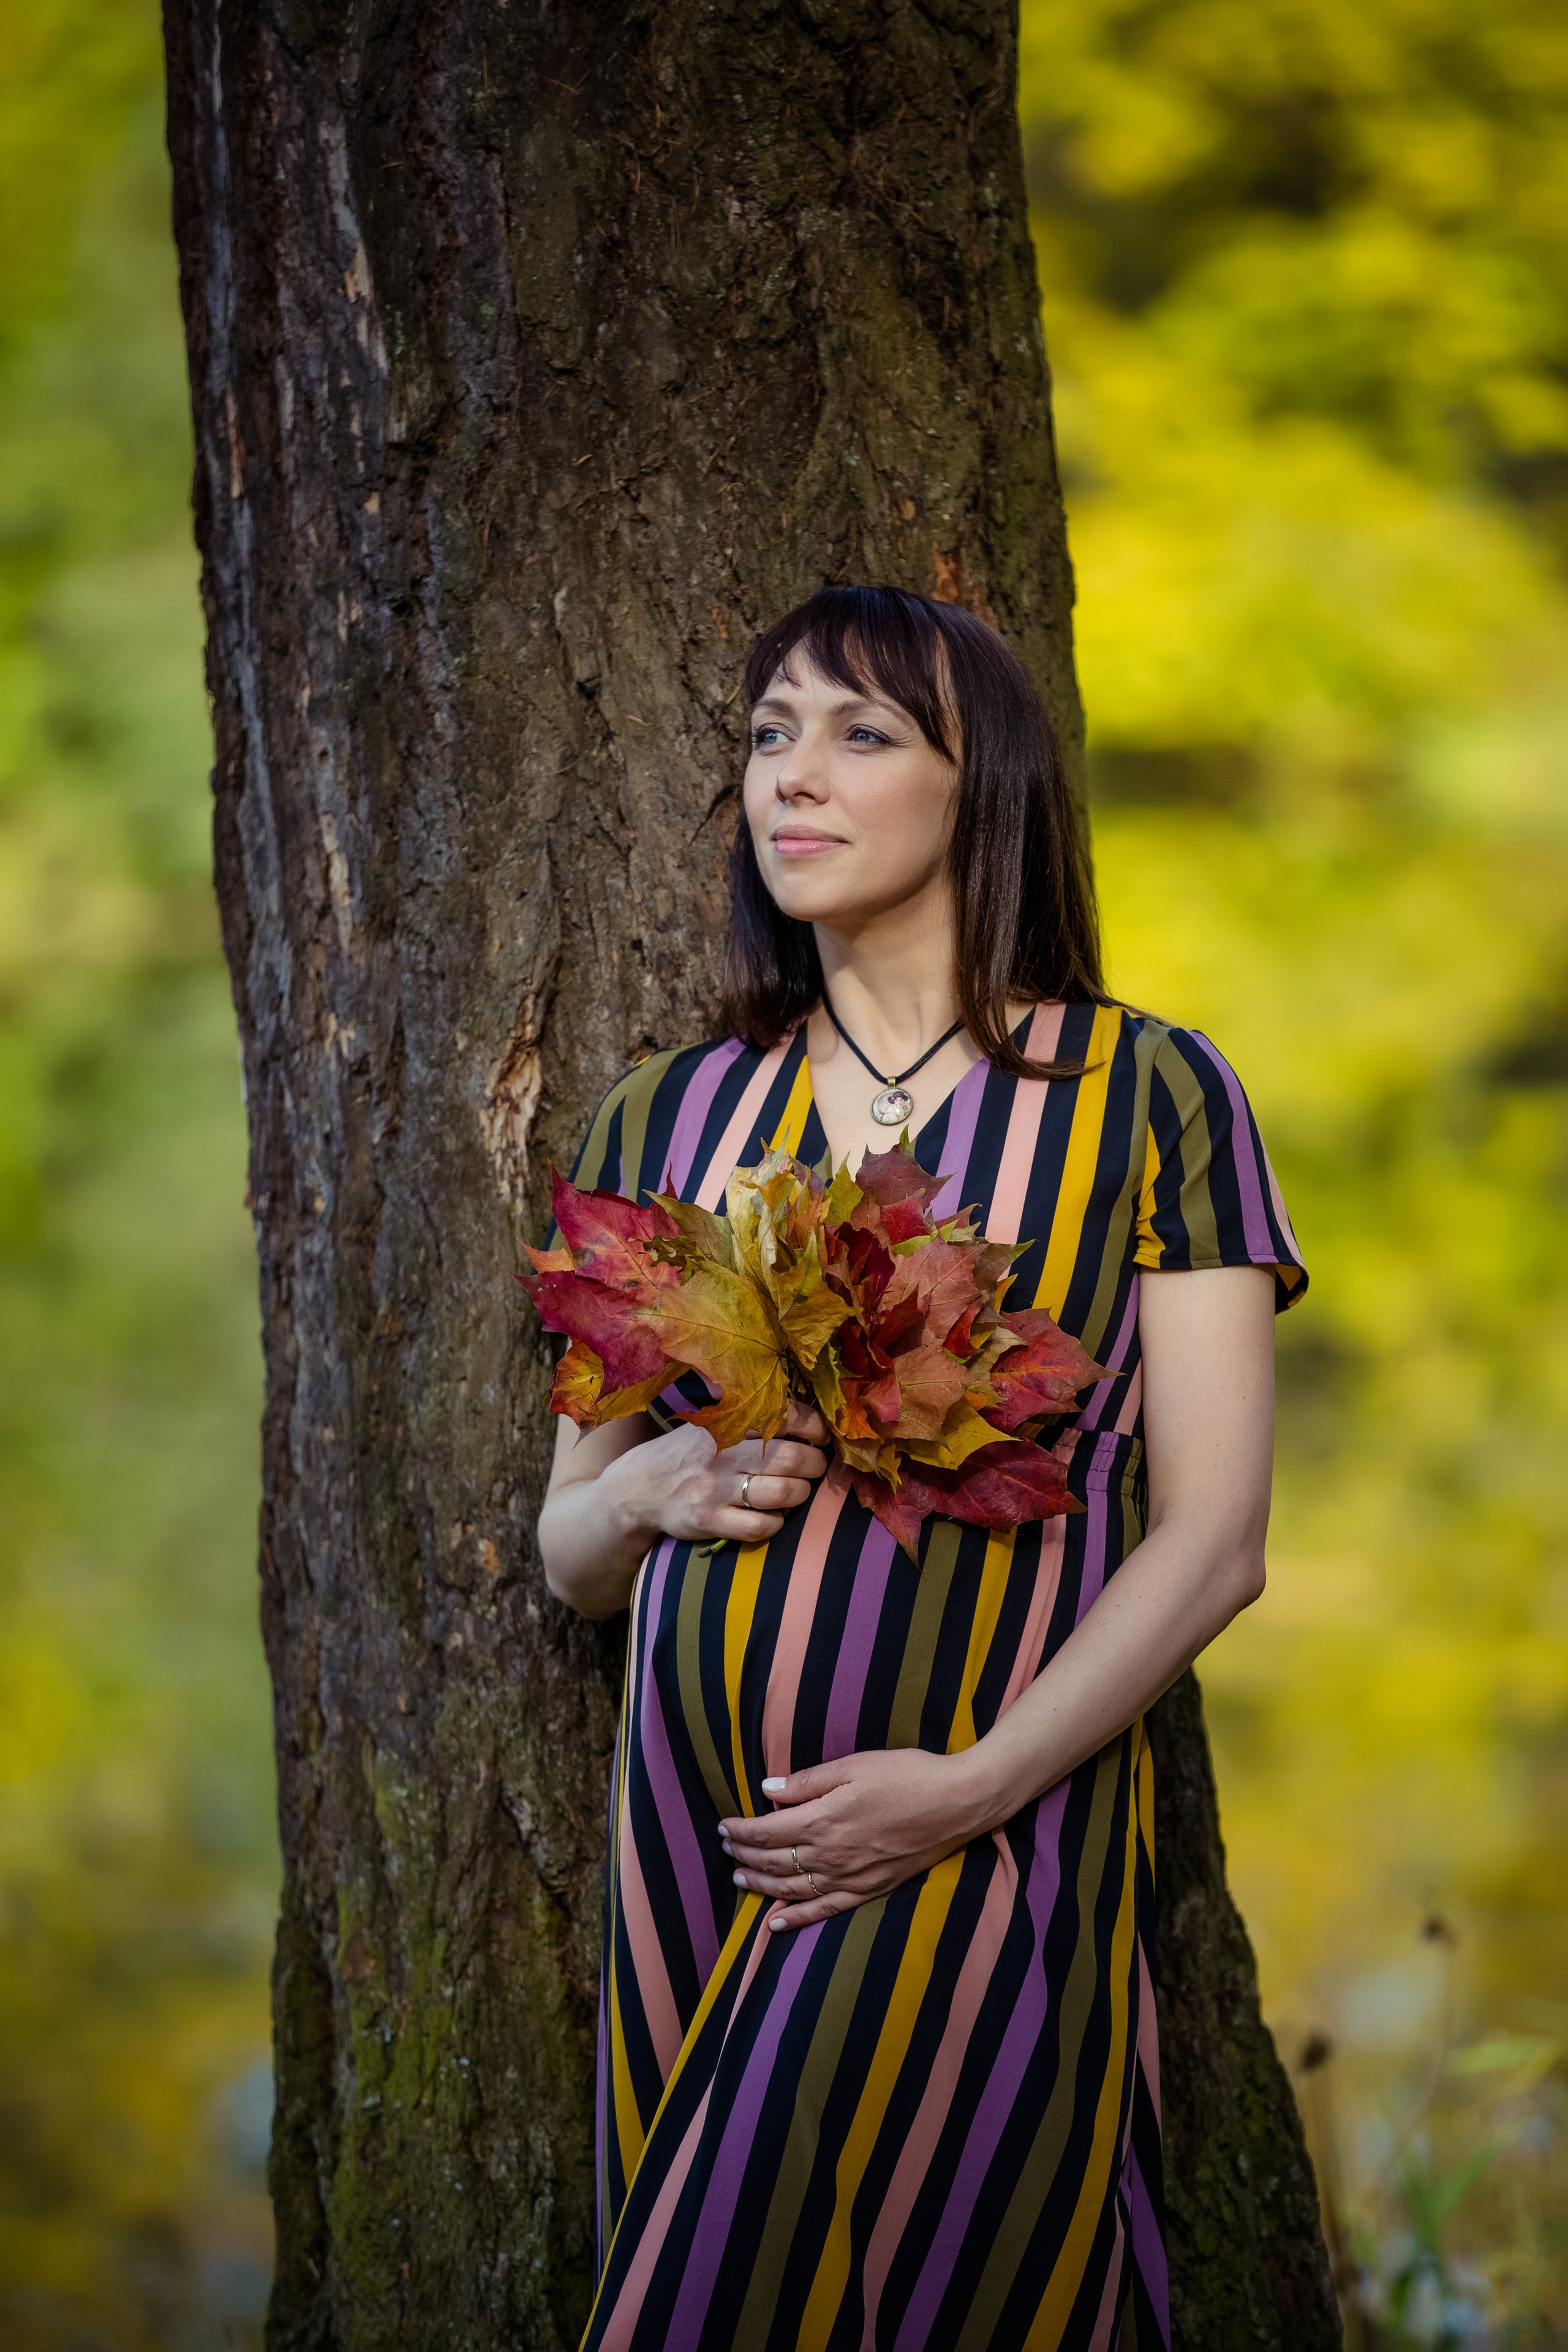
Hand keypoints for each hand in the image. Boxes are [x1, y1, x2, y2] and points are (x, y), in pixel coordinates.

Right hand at [606, 1396, 829, 1550]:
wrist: (637, 1488)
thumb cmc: (684, 1452)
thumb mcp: (708, 1421)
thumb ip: (745, 1409)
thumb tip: (795, 1398)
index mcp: (726, 1423)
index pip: (784, 1416)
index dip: (813, 1427)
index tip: (820, 1436)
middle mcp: (723, 1454)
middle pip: (791, 1458)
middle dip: (814, 1464)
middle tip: (815, 1466)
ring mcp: (716, 1489)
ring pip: (782, 1493)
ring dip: (801, 1493)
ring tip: (799, 1490)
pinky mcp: (710, 1520)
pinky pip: (760, 1526)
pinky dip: (777, 1522)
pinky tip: (774, 1516)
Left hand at [717, 1746, 990, 1931]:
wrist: (957, 1803)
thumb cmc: (907, 1775)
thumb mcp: (854, 1766)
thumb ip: (808, 1782)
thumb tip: (768, 1790)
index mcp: (824, 1818)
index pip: (767, 1831)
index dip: (740, 1831)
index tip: (723, 1827)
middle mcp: (831, 1854)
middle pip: (774, 1860)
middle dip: (744, 1855)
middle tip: (725, 1849)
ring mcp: (849, 1877)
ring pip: (791, 1888)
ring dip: (760, 1885)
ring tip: (739, 1878)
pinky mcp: (869, 1890)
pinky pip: (823, 1910)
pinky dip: (795, 1918)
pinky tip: (775, 1924)